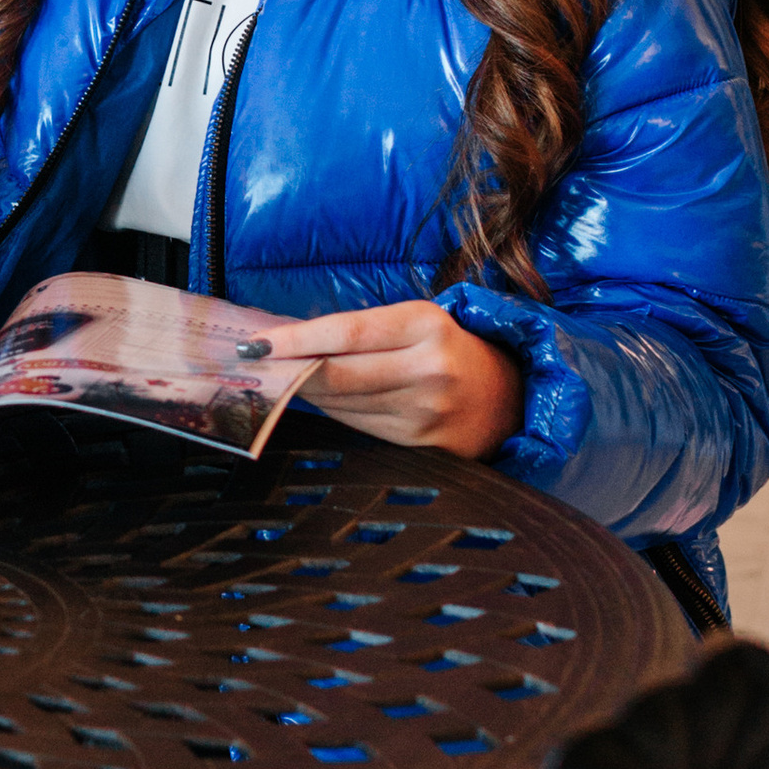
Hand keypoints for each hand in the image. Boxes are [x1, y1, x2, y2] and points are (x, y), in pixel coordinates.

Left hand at [272, 300, 527, 459]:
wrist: (512, 397)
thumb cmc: (451, 349)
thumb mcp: (417, 322)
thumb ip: (363, 332)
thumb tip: (293, 343)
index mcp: (425, 325)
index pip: (345, 332)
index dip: (295, 340)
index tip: (256, 344)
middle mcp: (429, 368)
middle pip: (338, 374)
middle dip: (291, 372)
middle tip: (257, 367)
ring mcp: (427, 412)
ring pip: (344, 405)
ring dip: (309, 394)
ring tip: (288, 380)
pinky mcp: (425, 446)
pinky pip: (362, 427)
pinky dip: (338, 413)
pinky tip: (327, 401)